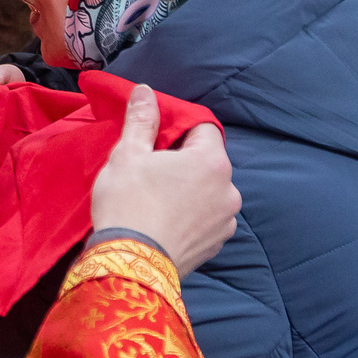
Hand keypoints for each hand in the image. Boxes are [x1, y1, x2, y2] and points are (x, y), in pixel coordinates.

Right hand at [88, 85, 238, 276]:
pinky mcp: (216, 245)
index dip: (178, 127)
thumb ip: (142, 119)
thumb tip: (145, 92)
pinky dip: (191, 215)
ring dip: (189, 189)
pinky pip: (206, 218)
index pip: (202, 127)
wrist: (130, 265)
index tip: (155, 138)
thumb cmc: (128, 204)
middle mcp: (229, 190)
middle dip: (183, 160)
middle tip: (150, 168)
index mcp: (212, 161)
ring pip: (208, 191)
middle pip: (207, 160)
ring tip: (157, 198)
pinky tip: (165, 220)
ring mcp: (225, 221)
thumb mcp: (128, 154)